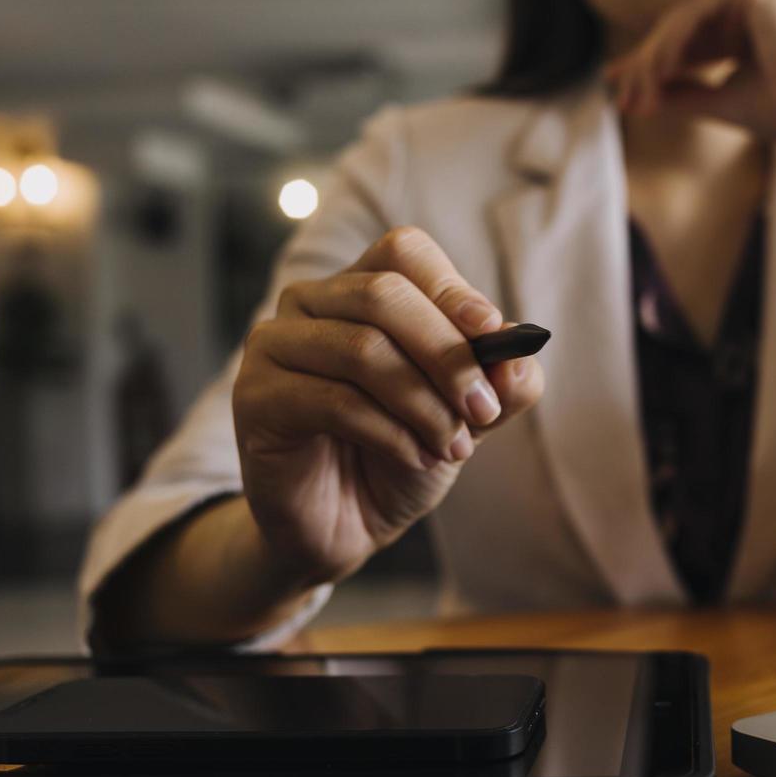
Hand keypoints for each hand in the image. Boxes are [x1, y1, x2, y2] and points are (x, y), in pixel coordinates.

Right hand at [232, 226, 544, 585]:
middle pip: (383, 293)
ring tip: (452, 447)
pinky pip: (334, 401)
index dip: (451, 288)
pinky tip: (416, 458)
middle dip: (447, 354)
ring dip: (424, 404)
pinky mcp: (255, 396)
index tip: (492, 333)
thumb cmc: (403, 452)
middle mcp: (310, 303)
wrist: (347, 523)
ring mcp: (274, 345)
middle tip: (483, 410)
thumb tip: (519, 356)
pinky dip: (391, 434)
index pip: (404, 253)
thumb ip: (501, 384)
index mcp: (361, 288)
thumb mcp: (468, 417)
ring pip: (362, 349)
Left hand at [603, 0, 775, 141]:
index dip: (651, 66)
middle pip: (680, 29)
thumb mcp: (719, 102)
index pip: (689, 42)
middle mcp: (750, 4)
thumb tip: (640, 97)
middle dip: (645, 65)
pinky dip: (672, 45)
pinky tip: (656, 73)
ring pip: (683, 21)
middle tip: (621, 96)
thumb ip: (682, 94)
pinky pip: (697, 14)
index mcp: (746, 29)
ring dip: (654, 59)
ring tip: (638, 93)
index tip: (620, 90)